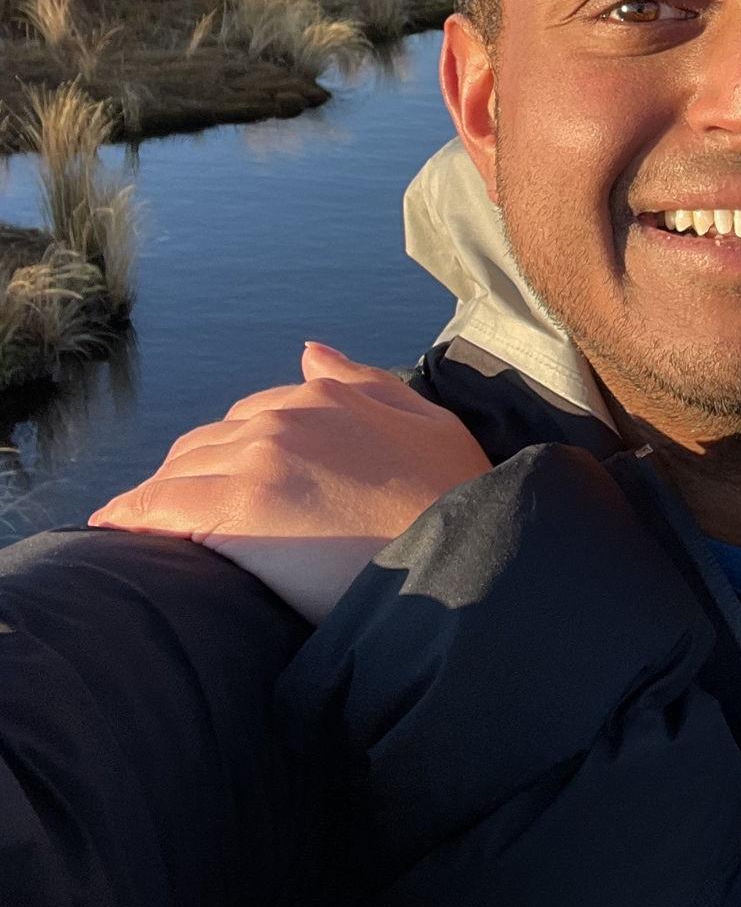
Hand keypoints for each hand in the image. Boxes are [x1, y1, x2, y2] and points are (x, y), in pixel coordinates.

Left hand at [90, 342, 491, 621]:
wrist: (462, 554)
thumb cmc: (454, 497)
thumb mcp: (427, 422)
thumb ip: (364, 382)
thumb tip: (309, 351)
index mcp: (328, 394)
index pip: (253, 416)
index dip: (236, 455)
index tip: (226, 487)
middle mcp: (287, 416)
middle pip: (207, 444)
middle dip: (192, 476)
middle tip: (183, 521)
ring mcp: (259, 459)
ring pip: (178, 473)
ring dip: (158, 499)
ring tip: (140, 535)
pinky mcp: (237, 509)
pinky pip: (157, 507)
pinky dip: (129, 518)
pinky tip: (111, 536)